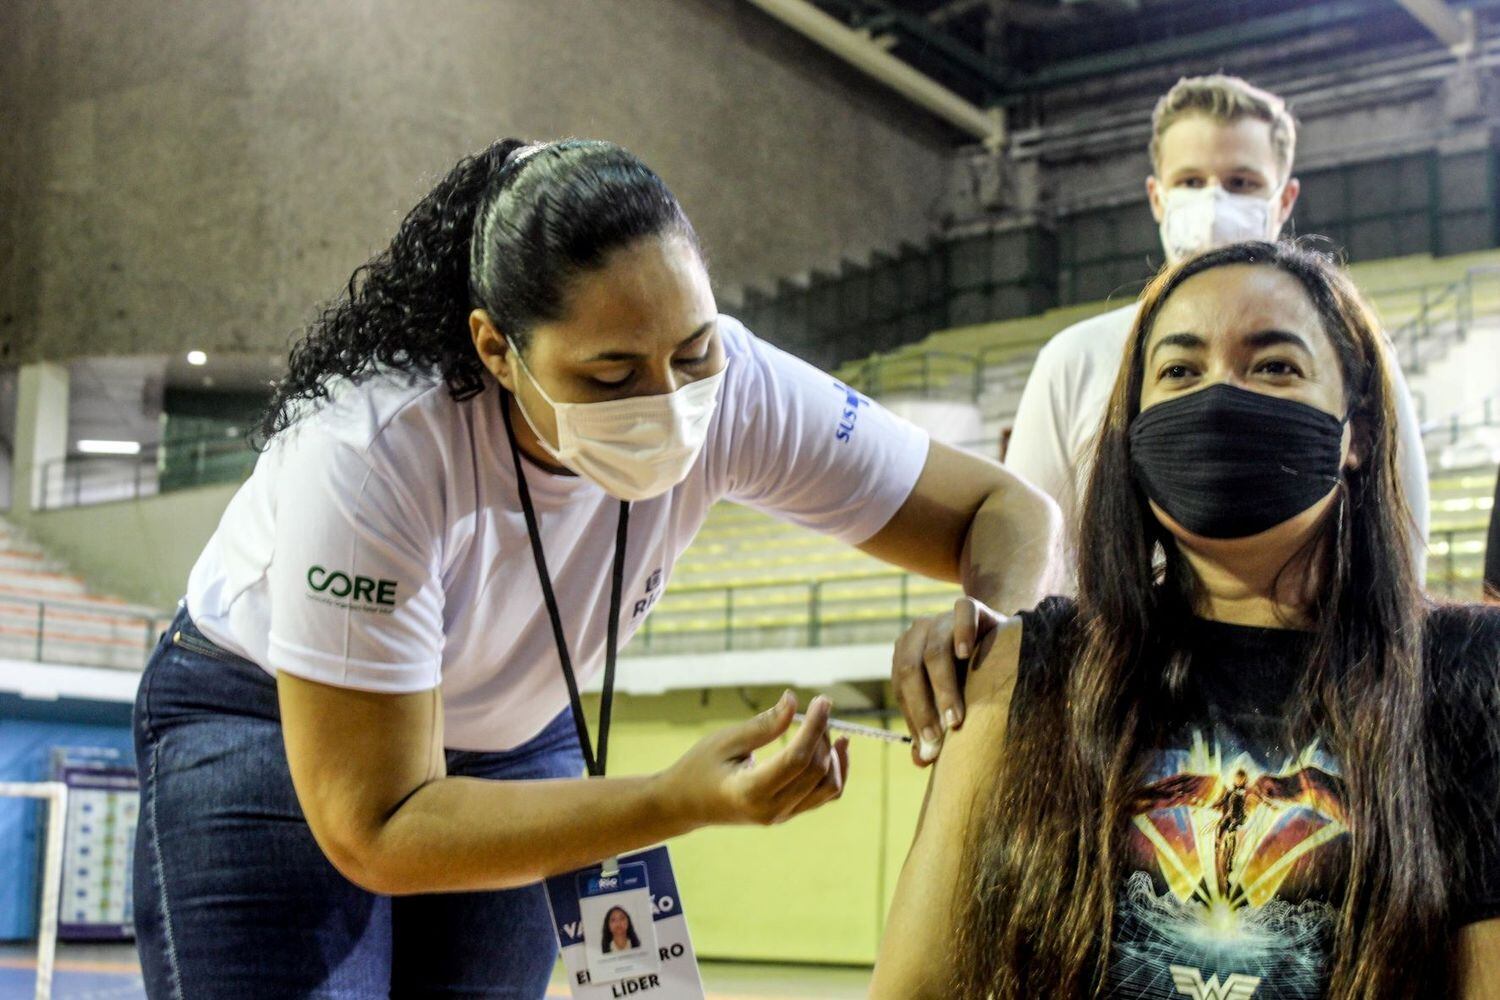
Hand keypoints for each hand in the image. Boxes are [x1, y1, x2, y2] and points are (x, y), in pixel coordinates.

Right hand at [655, 691, 849, 828]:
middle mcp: (771, 810)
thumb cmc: (699, 767)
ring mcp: (782, 815)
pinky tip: (838, 747)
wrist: (685, 804)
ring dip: (833, 753)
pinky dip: (836, 771)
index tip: (822, 700)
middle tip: (816, 705)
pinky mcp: (788, 813)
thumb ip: (763, 725)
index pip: (797, 759)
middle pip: (815, 770)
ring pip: (828, 786)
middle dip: (822, 734)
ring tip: (823, 725)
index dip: (814, 727)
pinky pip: (824, 795)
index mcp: (750, 792)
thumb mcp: (725, 740)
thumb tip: (794, 701)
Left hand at [891, 596, 1002, 765]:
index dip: (914, 718)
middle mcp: (919, 633)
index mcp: (907, 654)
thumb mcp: (952, 703)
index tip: (930, 749)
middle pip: (910, 669)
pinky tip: (965, 653)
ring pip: (934, 648)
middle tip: (941, 737)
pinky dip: (961, 632)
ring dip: (943, 686)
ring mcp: (943, 617)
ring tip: (955, 717)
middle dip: (923, 707)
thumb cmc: (973, 678)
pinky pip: (962, 612)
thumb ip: (934, 727)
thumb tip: (920, 762)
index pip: (902, 687)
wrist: (1006, 640)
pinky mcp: (971, 607)